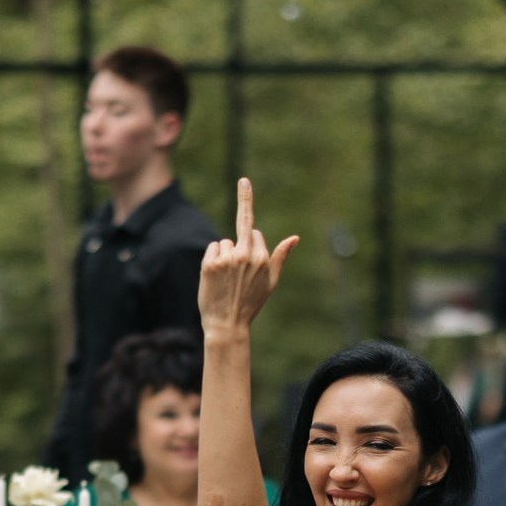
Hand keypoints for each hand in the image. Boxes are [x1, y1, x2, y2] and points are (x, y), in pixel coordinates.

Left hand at [197, 178, 298, 337]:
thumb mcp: (271, 282)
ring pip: (225, 243)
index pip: (255, 233)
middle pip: (243, 226)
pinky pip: (213, 248)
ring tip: (227, 279)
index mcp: (262, 258)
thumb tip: (295, 237)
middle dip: (244, 206)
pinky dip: (213, 259)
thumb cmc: (250, 304)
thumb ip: (281, 257)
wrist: (227, 325)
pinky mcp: (210, 264)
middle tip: (244, 181)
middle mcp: (245, 255)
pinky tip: (217, 277)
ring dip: (225, 255)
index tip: (245, 194)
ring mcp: (226, 259)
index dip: (252, 244)